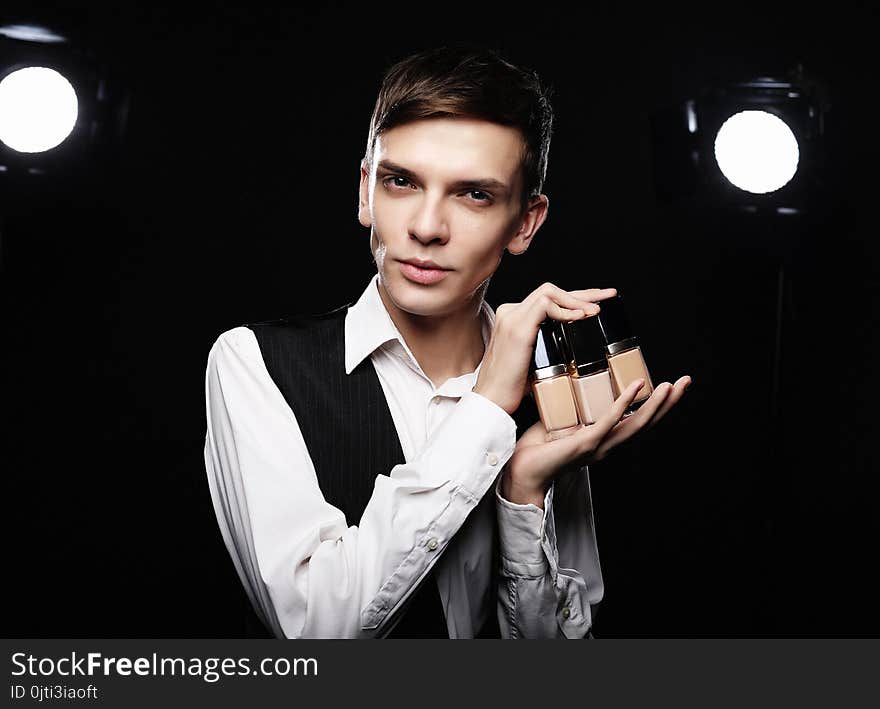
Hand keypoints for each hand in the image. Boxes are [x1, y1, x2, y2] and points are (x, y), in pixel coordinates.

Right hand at [473, 282, 617, 414]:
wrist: (491, 400)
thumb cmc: (510, 386)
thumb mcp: (532, 361)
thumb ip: (546, 347)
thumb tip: (573, 348)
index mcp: (513, 318)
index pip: (548, 299)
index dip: (574, 298)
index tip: (595, 303)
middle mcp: (510, 313)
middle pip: (551, 291)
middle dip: (583, 292)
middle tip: (608, 295)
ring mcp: (512, 318)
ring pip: (548, 292)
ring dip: (577, 299)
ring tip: (596, 310)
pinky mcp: (517, 329)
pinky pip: (544, 306)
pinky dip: (565, 309)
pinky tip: (580, 317)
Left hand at [501, 374, 691, 507]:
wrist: (520, 472)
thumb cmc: (536, 450)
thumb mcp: (560, 423)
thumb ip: (572, 409)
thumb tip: (571, 383)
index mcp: (604, 441)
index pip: (637, 422)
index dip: (656, 406)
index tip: (671, 387)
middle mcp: (607, 445)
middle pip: (646, 423)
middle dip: (668, 403)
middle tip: (686, 382)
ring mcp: (599, 446)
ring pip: (636, 424)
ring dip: (656, 404)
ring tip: (672, 386)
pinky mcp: (586, 443)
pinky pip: (610, 420)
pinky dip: (624, 403)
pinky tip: (636, 386)